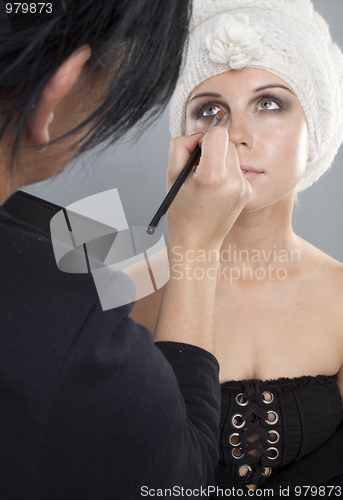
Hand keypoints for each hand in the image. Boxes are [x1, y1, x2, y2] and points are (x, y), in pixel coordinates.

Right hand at [166, 126, 250, 249]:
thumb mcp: (172, 175)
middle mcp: (232, 181)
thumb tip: (197, 136)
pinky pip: (237, 170)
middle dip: (212, 150)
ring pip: (233, 155)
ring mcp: (243, 187)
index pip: (218, 134)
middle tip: (199, 168)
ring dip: (220, 161)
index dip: (204, 139)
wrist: (197, 241)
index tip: (197, 153)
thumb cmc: (181, 210)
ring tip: (207, 181)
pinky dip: (226, 174)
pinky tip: (216, 190)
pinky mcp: (247, 192)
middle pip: (226, 142)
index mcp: (212, 176)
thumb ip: (181, 146)